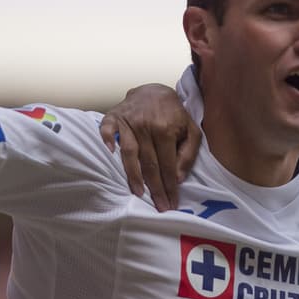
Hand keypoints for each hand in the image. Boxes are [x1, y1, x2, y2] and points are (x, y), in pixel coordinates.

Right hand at [99, 84, 200, 211]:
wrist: (154, 91)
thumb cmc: (174, 115)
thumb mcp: (191, 130)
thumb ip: (188, 153)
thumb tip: (178, 178)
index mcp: (166, 130)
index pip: (168, 165)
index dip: (170, 186)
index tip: (172, 203)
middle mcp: (146, 126)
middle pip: (149, 164)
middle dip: (155, 188)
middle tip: (159, 207)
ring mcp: (128, 121)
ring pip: (129, 153)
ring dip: (133, 175)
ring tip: (138, 193)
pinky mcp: (114, 116)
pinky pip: (107, 130)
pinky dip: (107, 140)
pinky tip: (109, 153)